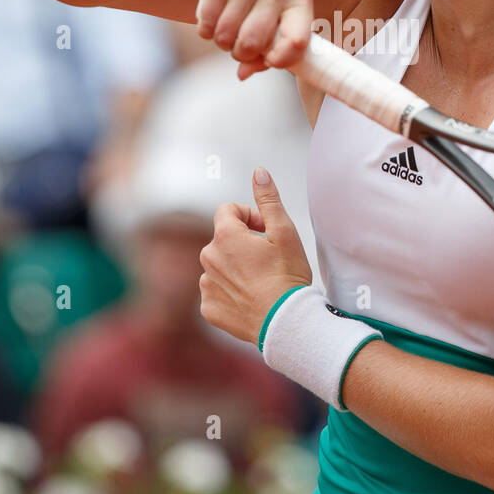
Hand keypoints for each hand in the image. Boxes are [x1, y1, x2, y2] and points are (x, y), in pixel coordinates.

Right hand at [193, 0, 313, 79]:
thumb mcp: (275, 10)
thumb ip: (267, 47)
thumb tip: (243, 74)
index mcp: (299, 0)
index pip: (297, 42)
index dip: (280, 60)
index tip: (268, 59)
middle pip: (253, 45)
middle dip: (240, 52)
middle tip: (238, 42)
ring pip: (226, 38)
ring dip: (221, 40)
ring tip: (225, 25)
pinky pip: (207, 25)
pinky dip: (205, 29)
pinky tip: (212, 16)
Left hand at [198, 168, 312, 345]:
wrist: (285, 322)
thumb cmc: (288, 275)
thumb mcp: (284, 232)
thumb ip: (268, 200)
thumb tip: (258, 171)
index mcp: (225, 236)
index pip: (228, 211)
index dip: (250, 217)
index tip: (266, 232)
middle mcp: (208, 258)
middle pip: (222, 239)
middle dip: (242, 243)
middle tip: (268, 258)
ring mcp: (206, 285)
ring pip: (218, 266)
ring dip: (235, 268)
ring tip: (261, 281)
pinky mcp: (208, 308)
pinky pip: (216, 292)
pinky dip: (230, 292)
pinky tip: (251, 299)